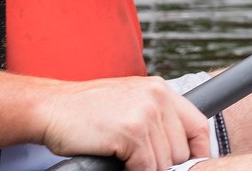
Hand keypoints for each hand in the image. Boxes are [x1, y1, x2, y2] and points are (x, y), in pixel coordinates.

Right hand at [35, 76, 208, 170]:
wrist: (51, 108)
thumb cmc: (85, 111)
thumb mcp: (129, 103)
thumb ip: (156, 119)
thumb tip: (179, 152)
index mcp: (159, 89)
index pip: (199, 125)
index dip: (196, 151)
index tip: (186, 165)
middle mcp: (157, 97)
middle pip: (182, 151)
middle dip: (161, 163)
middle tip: (136, 158)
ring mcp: (145, 113)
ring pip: (165, 163)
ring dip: (144, 168)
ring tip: (123, 156)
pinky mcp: (132, 131)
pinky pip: (147, 168)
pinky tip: (116, 159)